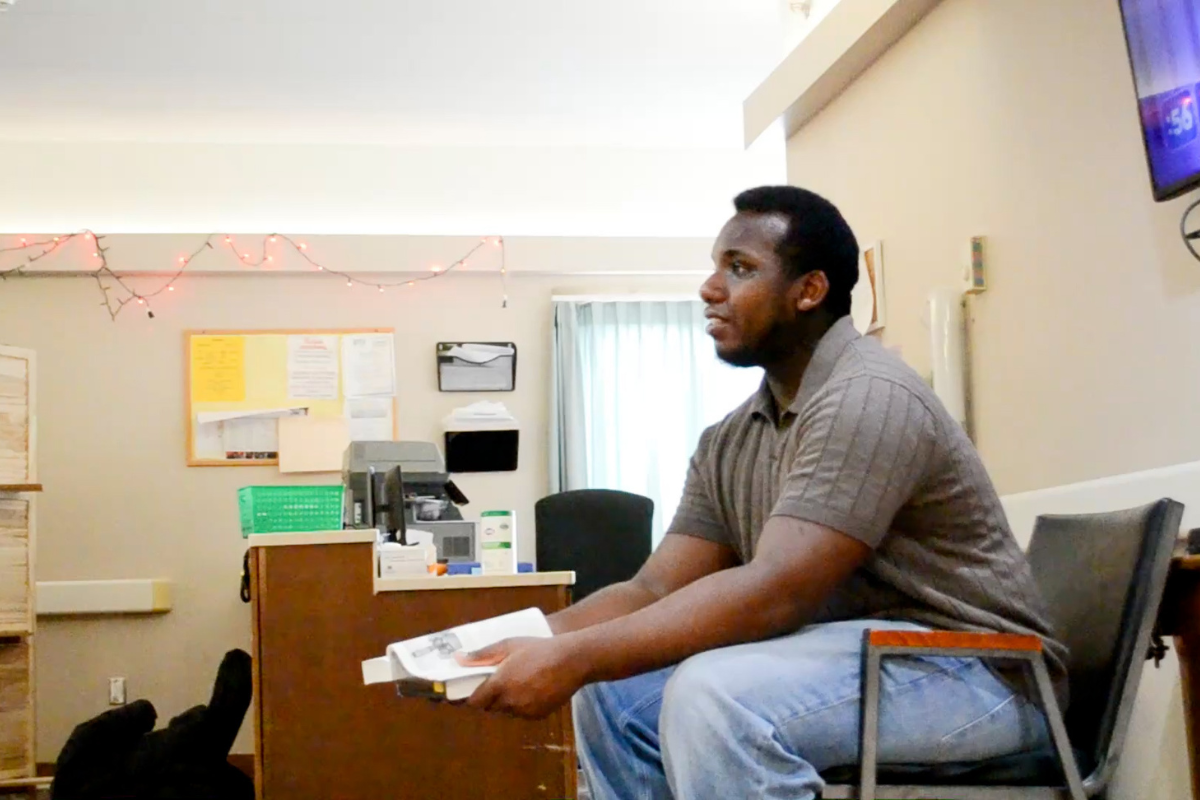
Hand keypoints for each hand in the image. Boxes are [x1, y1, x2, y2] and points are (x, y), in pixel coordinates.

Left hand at [457, 636, 585, 718]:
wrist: (572, 660)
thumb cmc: (539, 648)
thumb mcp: (508, 645)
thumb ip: (481, 655)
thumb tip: (458, 660)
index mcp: (500, 685)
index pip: (474, 702)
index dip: (471, 697)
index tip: (471, 691)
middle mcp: (510, 702)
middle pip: (490, 707)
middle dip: (489, 698)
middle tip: (497, 682)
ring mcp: (525, 711)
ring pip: (507, 711)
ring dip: (506, 702)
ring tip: (518, 682)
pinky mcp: (538, 715)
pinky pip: (523, 714)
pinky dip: (522, 705)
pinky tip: (532, 688)